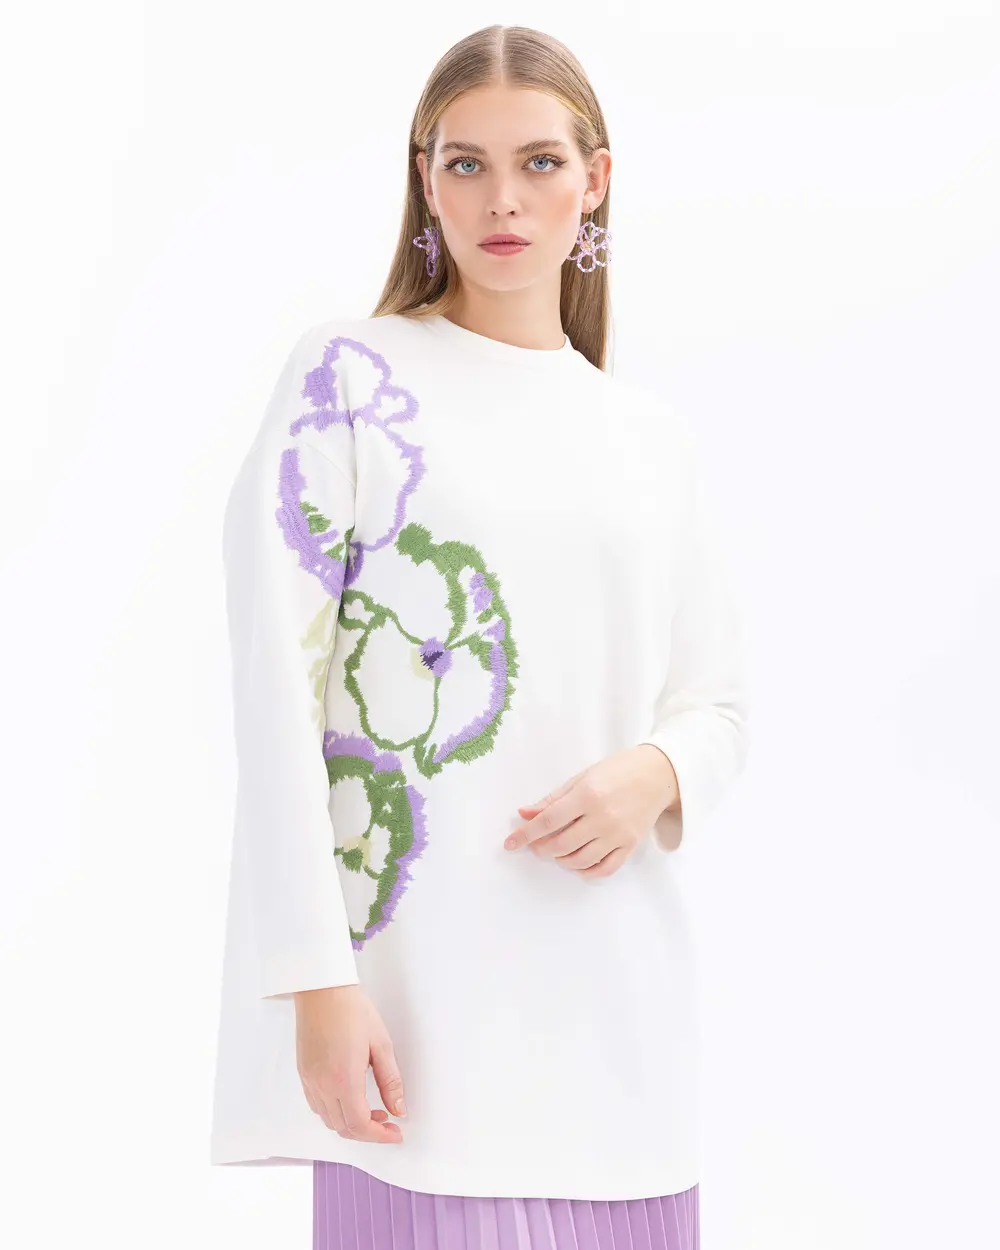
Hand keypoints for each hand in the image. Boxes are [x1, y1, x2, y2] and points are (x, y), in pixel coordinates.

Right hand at [293, 984, 405, 1143]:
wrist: (322, 989)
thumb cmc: (352, 1010)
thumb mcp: (381, 1044)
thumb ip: (391, 1081)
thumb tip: (399, 1109)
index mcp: (343, 1079)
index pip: (359, 1125)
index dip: (379, 1136)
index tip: (395, 1133)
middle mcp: (322, 1084)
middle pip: (343, 1128)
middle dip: (368, 1132)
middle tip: (387, 1123)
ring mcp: (309, 1080)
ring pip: (329, 1120)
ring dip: (350, 1124)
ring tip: (371, 1110)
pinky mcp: (303, 1073)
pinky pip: (317, 1105)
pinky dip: (335, 1112)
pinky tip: (350, 1098)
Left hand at [504, 745, 678, 877]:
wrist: (658, 774)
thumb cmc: (617, 771)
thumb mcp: (582, 777)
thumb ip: (553, 798)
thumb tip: (524, 814)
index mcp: (588, 795)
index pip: (549, 820)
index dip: (526, 833)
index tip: (510, 843)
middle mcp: (603, 817)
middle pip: (562, 844)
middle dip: (542, 848)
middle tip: (536, 845)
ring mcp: (618, 834)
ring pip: (580, 860)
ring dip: (561, 860)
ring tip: (557, 852)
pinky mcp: (631, 846)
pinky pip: (604, 869)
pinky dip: (586, 872)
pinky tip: (577, 864)